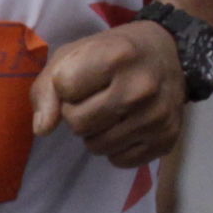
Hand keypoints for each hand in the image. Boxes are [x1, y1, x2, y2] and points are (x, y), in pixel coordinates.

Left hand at [29, 18, 188, 167]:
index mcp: (118, 56)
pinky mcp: (167, 139)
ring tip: (112, 112)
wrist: (170, 53)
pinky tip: (128, 126)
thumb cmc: (115, 52)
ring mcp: (157, 116)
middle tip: (97, 98)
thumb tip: (42, 129)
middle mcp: (141, 87)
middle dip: (79, 113)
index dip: (67, 86)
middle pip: (78, 123)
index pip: (64, 89)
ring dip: (96, 133)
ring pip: (97, 146)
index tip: (86, 77)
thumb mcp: (74, 54)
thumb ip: (47, 88)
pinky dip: (117, 148)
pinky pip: (120, 161)